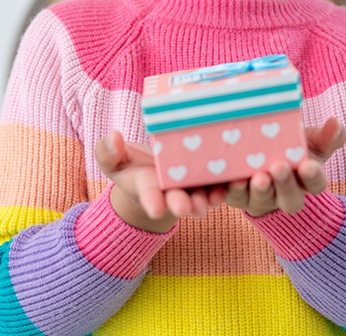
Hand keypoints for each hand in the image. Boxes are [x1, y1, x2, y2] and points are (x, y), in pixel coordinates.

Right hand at [94, 131, 227, 231]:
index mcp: (147, 188)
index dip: (152, 202)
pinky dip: (227, 184)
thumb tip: (113, 137)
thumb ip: (108, 152)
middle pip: (177, 200)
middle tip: (185, 208)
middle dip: (181, 204)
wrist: (156, 168)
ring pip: (201, 196)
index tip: (154, 208)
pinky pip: (220, 184)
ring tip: (213, 199)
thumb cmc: (131, 165)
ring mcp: (192, 188)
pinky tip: (237, 179)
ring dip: (207, 199)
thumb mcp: (113, 160)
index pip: (149, 196)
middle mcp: (171, 192)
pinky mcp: (210, 180)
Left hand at [225, 117, 345, 217]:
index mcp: (307, 181)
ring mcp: (260, 197)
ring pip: (261, 199)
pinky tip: (230, 181)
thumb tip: (335, 123)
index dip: (313, 176)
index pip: (315, 184)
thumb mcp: (312, 142)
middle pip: (290, 198)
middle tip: (279, 167)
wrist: (263, 157)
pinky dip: (231, 191)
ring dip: (260, 189)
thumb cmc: (293, 148)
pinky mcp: (237, 195)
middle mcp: (285, 195)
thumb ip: (327, 135)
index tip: (309, 164)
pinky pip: (233, 197)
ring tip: (257, 177)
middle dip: (285, 184)